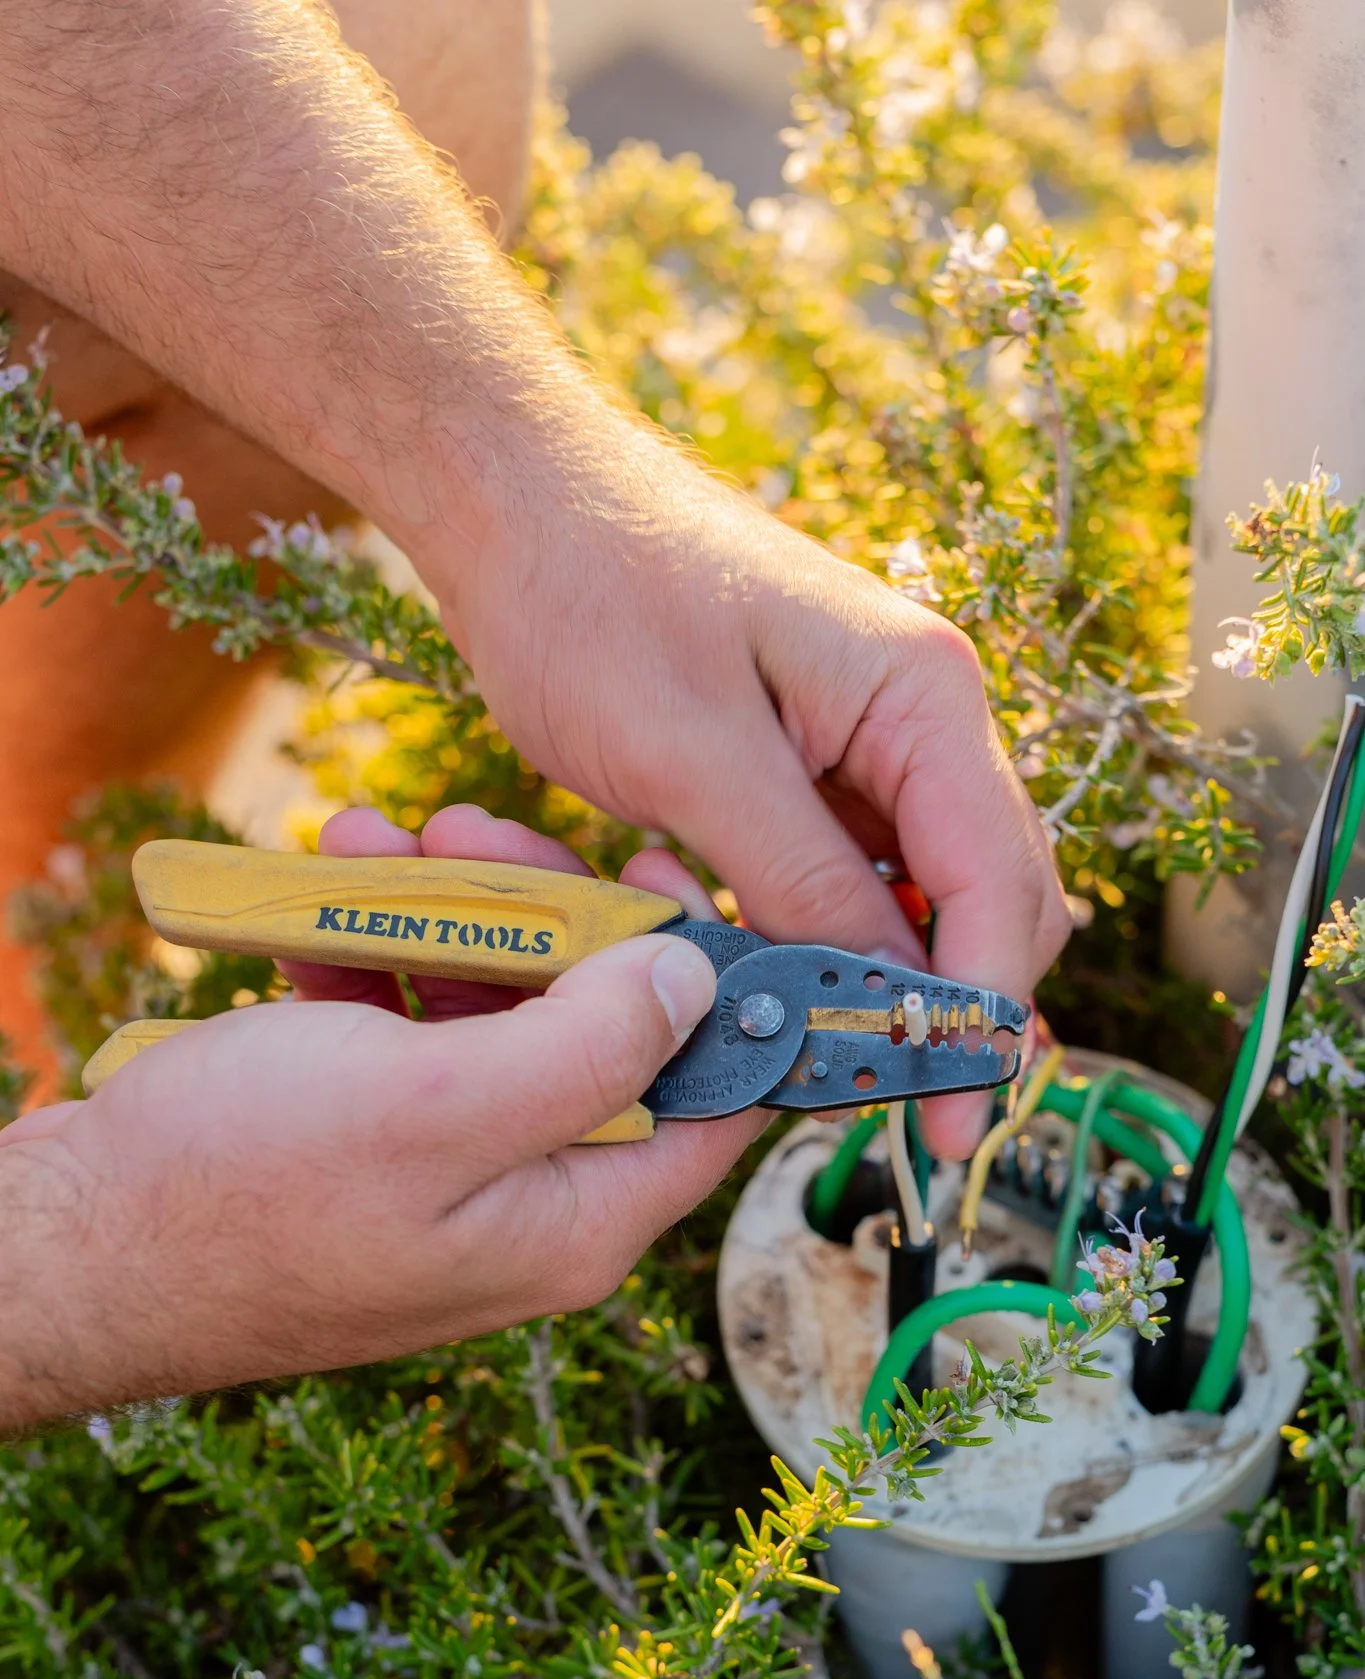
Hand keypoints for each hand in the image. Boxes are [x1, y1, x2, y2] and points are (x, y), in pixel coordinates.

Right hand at [0, 807, 759, 1422]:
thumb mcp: (434, 1104)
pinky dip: (372, 958)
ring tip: (371, 843)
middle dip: (543, 913)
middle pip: (600, 1031)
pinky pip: (408, 1032)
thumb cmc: (236, 1191)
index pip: (714, 1100)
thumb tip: (699, 977)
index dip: (719, 983)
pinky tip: (320, 906)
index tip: (674, 872)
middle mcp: (528, 1201)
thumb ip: (590, 1043)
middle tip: (476, 826)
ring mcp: (447, 1172)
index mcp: (576, 1218)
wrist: (69, 1246)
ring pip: (493, 1013)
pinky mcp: (371, 1144)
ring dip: (441, 916)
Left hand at [426, 425, 1067, 1157]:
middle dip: (950, 1007)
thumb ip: (798, 878)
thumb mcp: (693, 757)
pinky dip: (829, 938)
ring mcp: (862, 734)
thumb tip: (875, 991)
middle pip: (982, 895)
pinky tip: (786, 991)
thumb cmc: (590, 592)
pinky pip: (846, 870)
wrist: (507, 494)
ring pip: (917, 891)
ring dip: (888, 978)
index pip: (996, 885)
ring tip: (842, 1069)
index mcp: (921, 694)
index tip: (947, 1122)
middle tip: (906, 1120)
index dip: (977, 1015)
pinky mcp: (801, 756)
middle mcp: (916, 713)